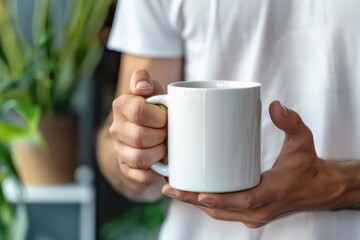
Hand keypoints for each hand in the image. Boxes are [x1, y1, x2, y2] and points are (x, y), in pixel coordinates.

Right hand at [109, 70, 167, 200]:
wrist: (150, 130)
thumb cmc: (155, 108)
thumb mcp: (153, 89)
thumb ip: (143, 79)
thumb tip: (142, 87)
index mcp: (121, 105)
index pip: (138, 112)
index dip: (158, 117)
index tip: (166, 117)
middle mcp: (116, 128)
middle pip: (140, 137)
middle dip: (160, 136)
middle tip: (167, 133)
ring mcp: (119, 149)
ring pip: (139, 158)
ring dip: (158, 153)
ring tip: (164, 147)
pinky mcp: (126, 168)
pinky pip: (140, 176)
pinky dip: (154, 172)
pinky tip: (160, 164)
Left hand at [162, 100, 347, 226]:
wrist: (319, 190)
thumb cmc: (308, 166)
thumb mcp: (303, 141)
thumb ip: (291, 122)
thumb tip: (275, 106)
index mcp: (274, 193)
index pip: (244, 200)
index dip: (221, 200)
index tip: (199, 194)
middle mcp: (261, 209)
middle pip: (222, 210)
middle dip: (194, 200)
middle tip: (170, 187)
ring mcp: (254, 214)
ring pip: (220, 213)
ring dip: (196, 203)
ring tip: (174, 189)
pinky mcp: (250, 213)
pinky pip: (224, 212)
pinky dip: (206, 204)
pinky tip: (191, 192)